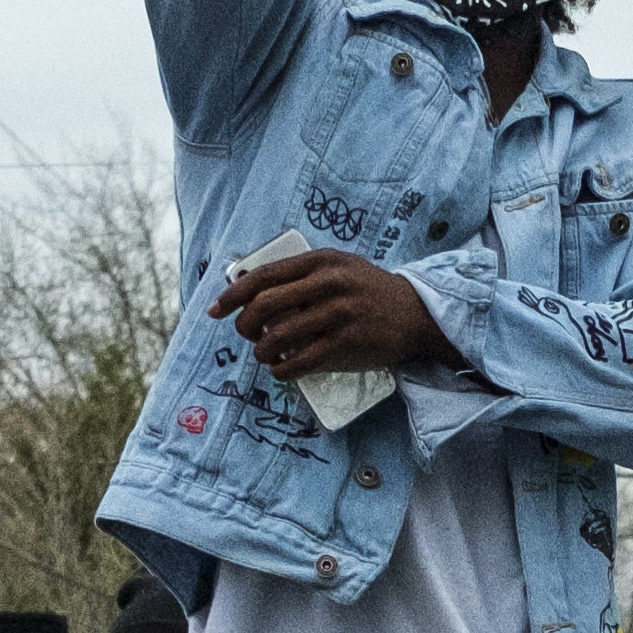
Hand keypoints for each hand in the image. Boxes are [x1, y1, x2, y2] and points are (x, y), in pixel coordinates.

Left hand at [217, 246, 453, 382]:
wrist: (416, 314)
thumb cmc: (370, 290)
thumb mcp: (339, 266)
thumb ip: (302, 273)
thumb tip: (250, 285)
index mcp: (321, 262)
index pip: (265, 276)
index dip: (233, 295)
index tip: (216, 310)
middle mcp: (328, 285)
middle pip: (265, 306)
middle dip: (245, 325)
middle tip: (246, 335)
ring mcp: (338, 315)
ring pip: (279, 336)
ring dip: (263, 351)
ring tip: (265, 355)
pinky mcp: (346, 345)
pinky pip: (300, 361)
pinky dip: (283, 370)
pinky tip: (281, 370)